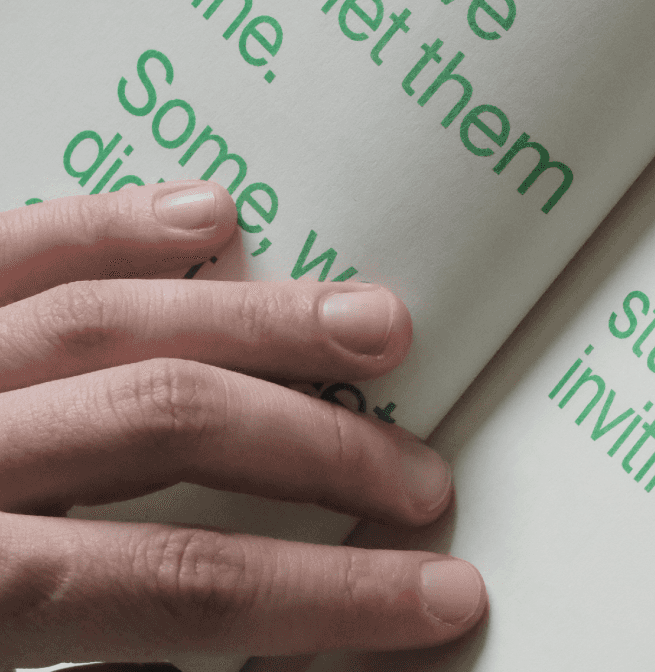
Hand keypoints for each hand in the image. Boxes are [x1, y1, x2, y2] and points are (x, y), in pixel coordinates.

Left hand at [0, 182, 486, 661]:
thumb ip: (101, 668)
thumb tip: (246, 646)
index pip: (175, 583)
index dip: (319, 593)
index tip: (429, 596)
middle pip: (167, 419)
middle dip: (317, 445)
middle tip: (416, 477)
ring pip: (109, 313)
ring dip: (261, 317)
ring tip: (376, 325)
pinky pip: (18, 245)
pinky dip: (114, 223)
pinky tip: (211, 213)